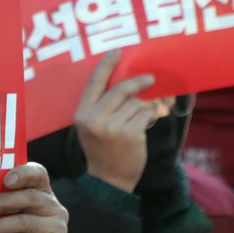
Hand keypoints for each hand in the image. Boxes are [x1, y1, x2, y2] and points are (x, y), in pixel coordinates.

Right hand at [74, 51, 169, 193]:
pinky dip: (148, 119)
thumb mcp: (92, 127)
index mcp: (82, 115)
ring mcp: (112, 128)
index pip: (94, 83)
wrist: (109, 181)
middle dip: (138, 82)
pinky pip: (145, 115)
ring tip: (138, 122)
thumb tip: (127, 82)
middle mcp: (94, 119)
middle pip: (120, 89)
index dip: (106, 65)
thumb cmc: (103, 150)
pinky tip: (143, 129)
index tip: (117, 51)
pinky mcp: (130, 135)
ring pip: (136, 103)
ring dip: (143, 109)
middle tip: (151, 79)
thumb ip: (102, 106)